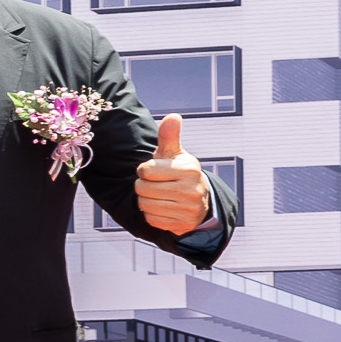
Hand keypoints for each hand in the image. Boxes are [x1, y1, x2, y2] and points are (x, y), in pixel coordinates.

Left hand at [133, 113, 210, 235]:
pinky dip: (152, 214)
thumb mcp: (174, 153)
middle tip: (156, 184)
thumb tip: (173, 116)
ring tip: (159, 195)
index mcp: (188, 169)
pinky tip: (163, 208)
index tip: (154, 171)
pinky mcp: (181, 225)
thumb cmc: (178, 172)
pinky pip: (151, 219)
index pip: (145, 171)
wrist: (198, 201)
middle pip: (142, 189)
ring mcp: (188, 209)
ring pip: (144, 204)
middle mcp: (191, 190)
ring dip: (146, 200)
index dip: (144, 170)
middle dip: (143, 186)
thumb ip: (169, 135)